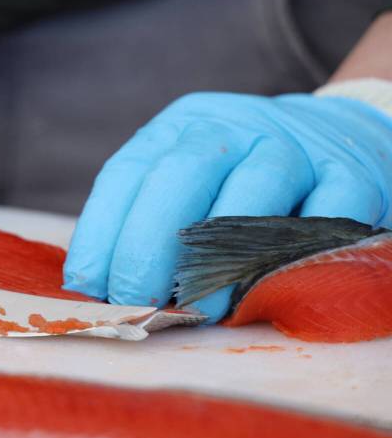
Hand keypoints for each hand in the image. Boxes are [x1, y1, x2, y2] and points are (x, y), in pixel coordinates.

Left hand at [62, 92, 391, 321]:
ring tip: (199, 311)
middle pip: (180, 176)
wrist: (342, 137)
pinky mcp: (351, 175)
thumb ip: (143, 221)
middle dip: (148, 245)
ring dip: (220, 262)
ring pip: (252, 196)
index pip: (127, 173)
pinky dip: (292, 260)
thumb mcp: (187, 179)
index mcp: (179, 127)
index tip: (87, 285)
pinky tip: (268, 294)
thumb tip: (94, 288)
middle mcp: (232, 127)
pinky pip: (323, 218)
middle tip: (135, 301)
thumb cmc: (240, 177)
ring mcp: (294, 147)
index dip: (101, 232)